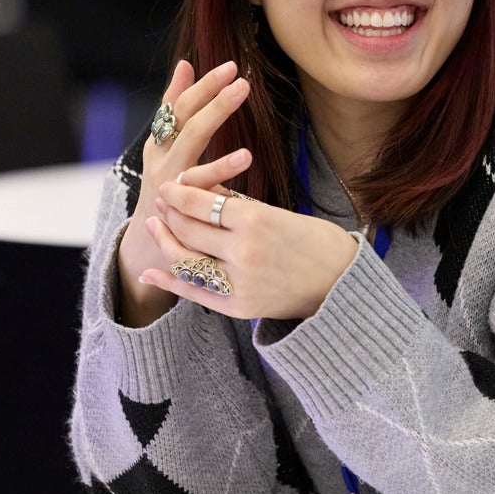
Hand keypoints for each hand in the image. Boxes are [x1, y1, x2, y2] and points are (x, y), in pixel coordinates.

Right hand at [114, 61, 250, 326]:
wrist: (148, 248)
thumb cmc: (167, 193)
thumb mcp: (169, 149)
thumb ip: (178, 111)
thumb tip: (186, 64)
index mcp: (160, 145)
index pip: (176, 107)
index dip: (196, 85)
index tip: (223, 65)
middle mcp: (161, 159)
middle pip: (184, 117)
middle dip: (210, 93)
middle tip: (238, 76)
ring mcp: (170, 181)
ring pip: (190, 142)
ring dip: (214, 116)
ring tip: (240, 98)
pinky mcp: (180, 205)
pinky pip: (201, 184)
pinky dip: (220, 169)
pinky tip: (245, 156)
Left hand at [136, 162, 360, 321]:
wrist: (342, 284)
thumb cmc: (317, 242)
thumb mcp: (280, 214)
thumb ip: (239, 205)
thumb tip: (202, 187)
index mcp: (256, 222)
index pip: (202, 204)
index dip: (179, 194)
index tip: (169, 186)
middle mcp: (242, 252)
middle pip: (188, 230)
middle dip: (169, 213)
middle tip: (161, 202)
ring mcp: (238, 282)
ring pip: (184, 260)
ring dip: (164, 241)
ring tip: (154, 226)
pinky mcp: (238, 307)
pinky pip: (193, 293)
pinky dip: (169, 282)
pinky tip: (152, 271)